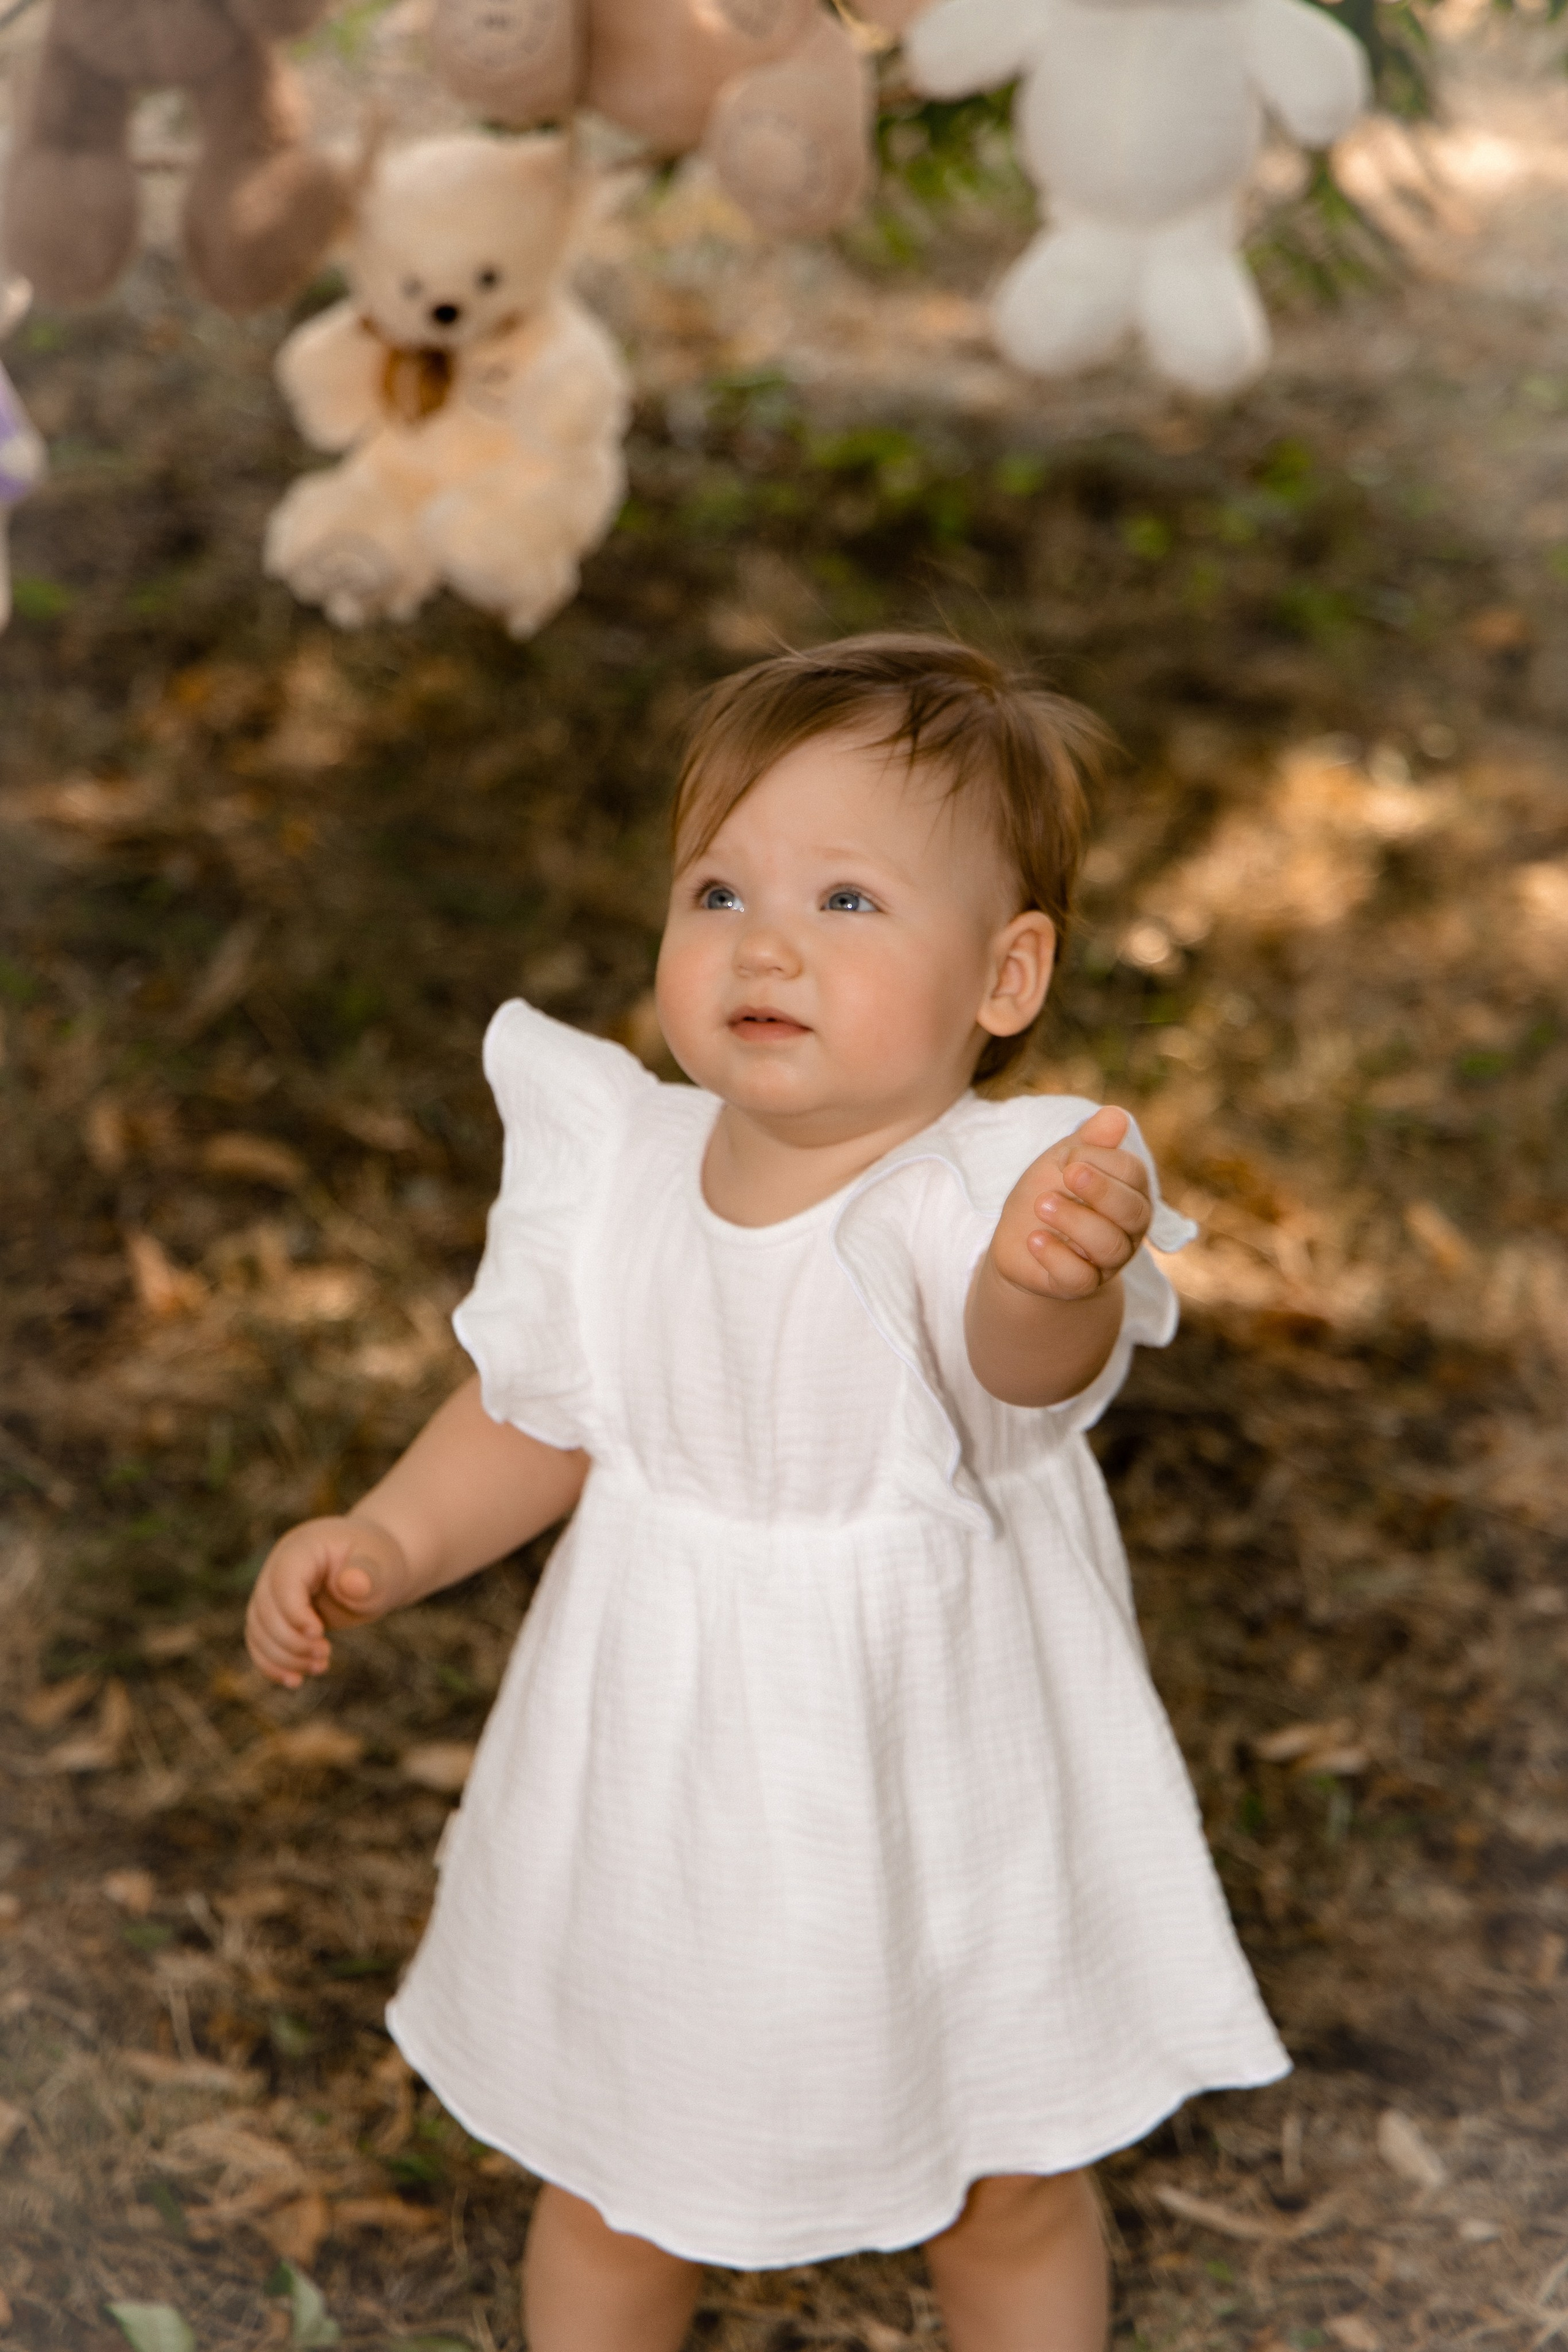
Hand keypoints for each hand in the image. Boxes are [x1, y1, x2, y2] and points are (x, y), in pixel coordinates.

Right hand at [245, 1515, 407, 1690]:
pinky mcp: (276, 1614)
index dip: (295, 1612)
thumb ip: (368, 1574)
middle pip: (265, 1610)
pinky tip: (295, 1680)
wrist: (376, 1572)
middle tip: (325, 1654)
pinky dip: (272, 1664)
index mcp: (302, 1548)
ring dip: (283, 1657)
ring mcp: (273, 1592)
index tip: (320, 1633)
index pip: (284, 1582)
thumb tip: (351, 1583)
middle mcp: (279, 1567)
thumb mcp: (381, 1567)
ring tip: (320, 1666)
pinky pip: (260, 1641)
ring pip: (258, 1630)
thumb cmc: (380, 1566)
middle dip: (291, 1640)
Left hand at [988, 1106, 1151, 1301]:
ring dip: (1074, 1220)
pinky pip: (1080, 1277)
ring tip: (1041, 1204)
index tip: (1069, 1157)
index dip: (1104, 1161)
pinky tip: (1034, 1239)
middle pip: (1134, 1212)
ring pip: (1109, 1246)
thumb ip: (1090, 1140)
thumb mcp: (1063, 1160)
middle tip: (1067, 1173)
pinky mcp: (1080, 1285)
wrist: (1020, 1241)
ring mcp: (1106, 1261)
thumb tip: (1116, 1115)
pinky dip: (1056, 1257)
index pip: (1134, 1174)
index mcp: (1129, 1192)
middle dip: (1101, 1190)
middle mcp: (1127, 1229)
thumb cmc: (1050, 1193)